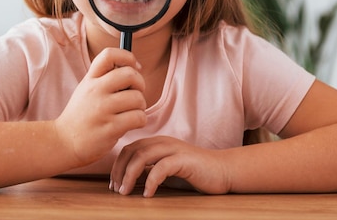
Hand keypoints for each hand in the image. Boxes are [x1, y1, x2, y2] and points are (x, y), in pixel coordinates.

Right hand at [55, 48, 146, 166]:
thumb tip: (134, 68)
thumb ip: (105, 77)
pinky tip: (131, 124)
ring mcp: (102, 110)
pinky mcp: (110, 128)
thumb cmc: (81, 115)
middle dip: (140, 84)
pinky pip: (139, 117)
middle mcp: (95, 91)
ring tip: (131, 112)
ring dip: (141, 106)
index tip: (134, 68)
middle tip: (135, 94)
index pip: (109, 55)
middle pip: (130, 75)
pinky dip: (140, 120)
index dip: (128, 57)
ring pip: (138, 98)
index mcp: (90, 79)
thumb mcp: (86, 89)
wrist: (64, 142)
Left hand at [110, 136, 230, 196]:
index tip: (113, 184)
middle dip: (119, 170)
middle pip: (131, 151)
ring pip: (142, 156)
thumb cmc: (194, 172)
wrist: (223, 171)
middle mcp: (163, 142)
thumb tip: (128, 181)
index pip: (128, 149)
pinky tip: (148, 194)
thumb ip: (148, 170)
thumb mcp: (166, 170)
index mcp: (157, 142)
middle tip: (116, 189)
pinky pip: (161, 168)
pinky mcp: (184, 160)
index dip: (117, 166)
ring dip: (130, 175)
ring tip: (125, 192)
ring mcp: (173, 149)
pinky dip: (151, 181)